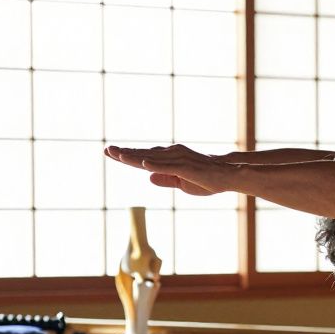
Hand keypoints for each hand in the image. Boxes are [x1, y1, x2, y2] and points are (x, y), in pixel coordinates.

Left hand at [104, 144, 232, 195]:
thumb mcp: (181, 183)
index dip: (127, 156)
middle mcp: (172, 155)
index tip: (111, 153)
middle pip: (144, 154)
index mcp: (170, 159)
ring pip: (152, 158)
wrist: (227, 177)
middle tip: (106, 150)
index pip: (144, 157)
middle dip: (124, 153)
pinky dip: (155, 164)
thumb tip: (147, 176)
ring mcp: (178, 159)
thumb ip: (165, 179)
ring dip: (134, 156)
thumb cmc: (207, 180)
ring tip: (117, 154)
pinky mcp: (186, 167)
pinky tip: (142, 164)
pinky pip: (168, 166)